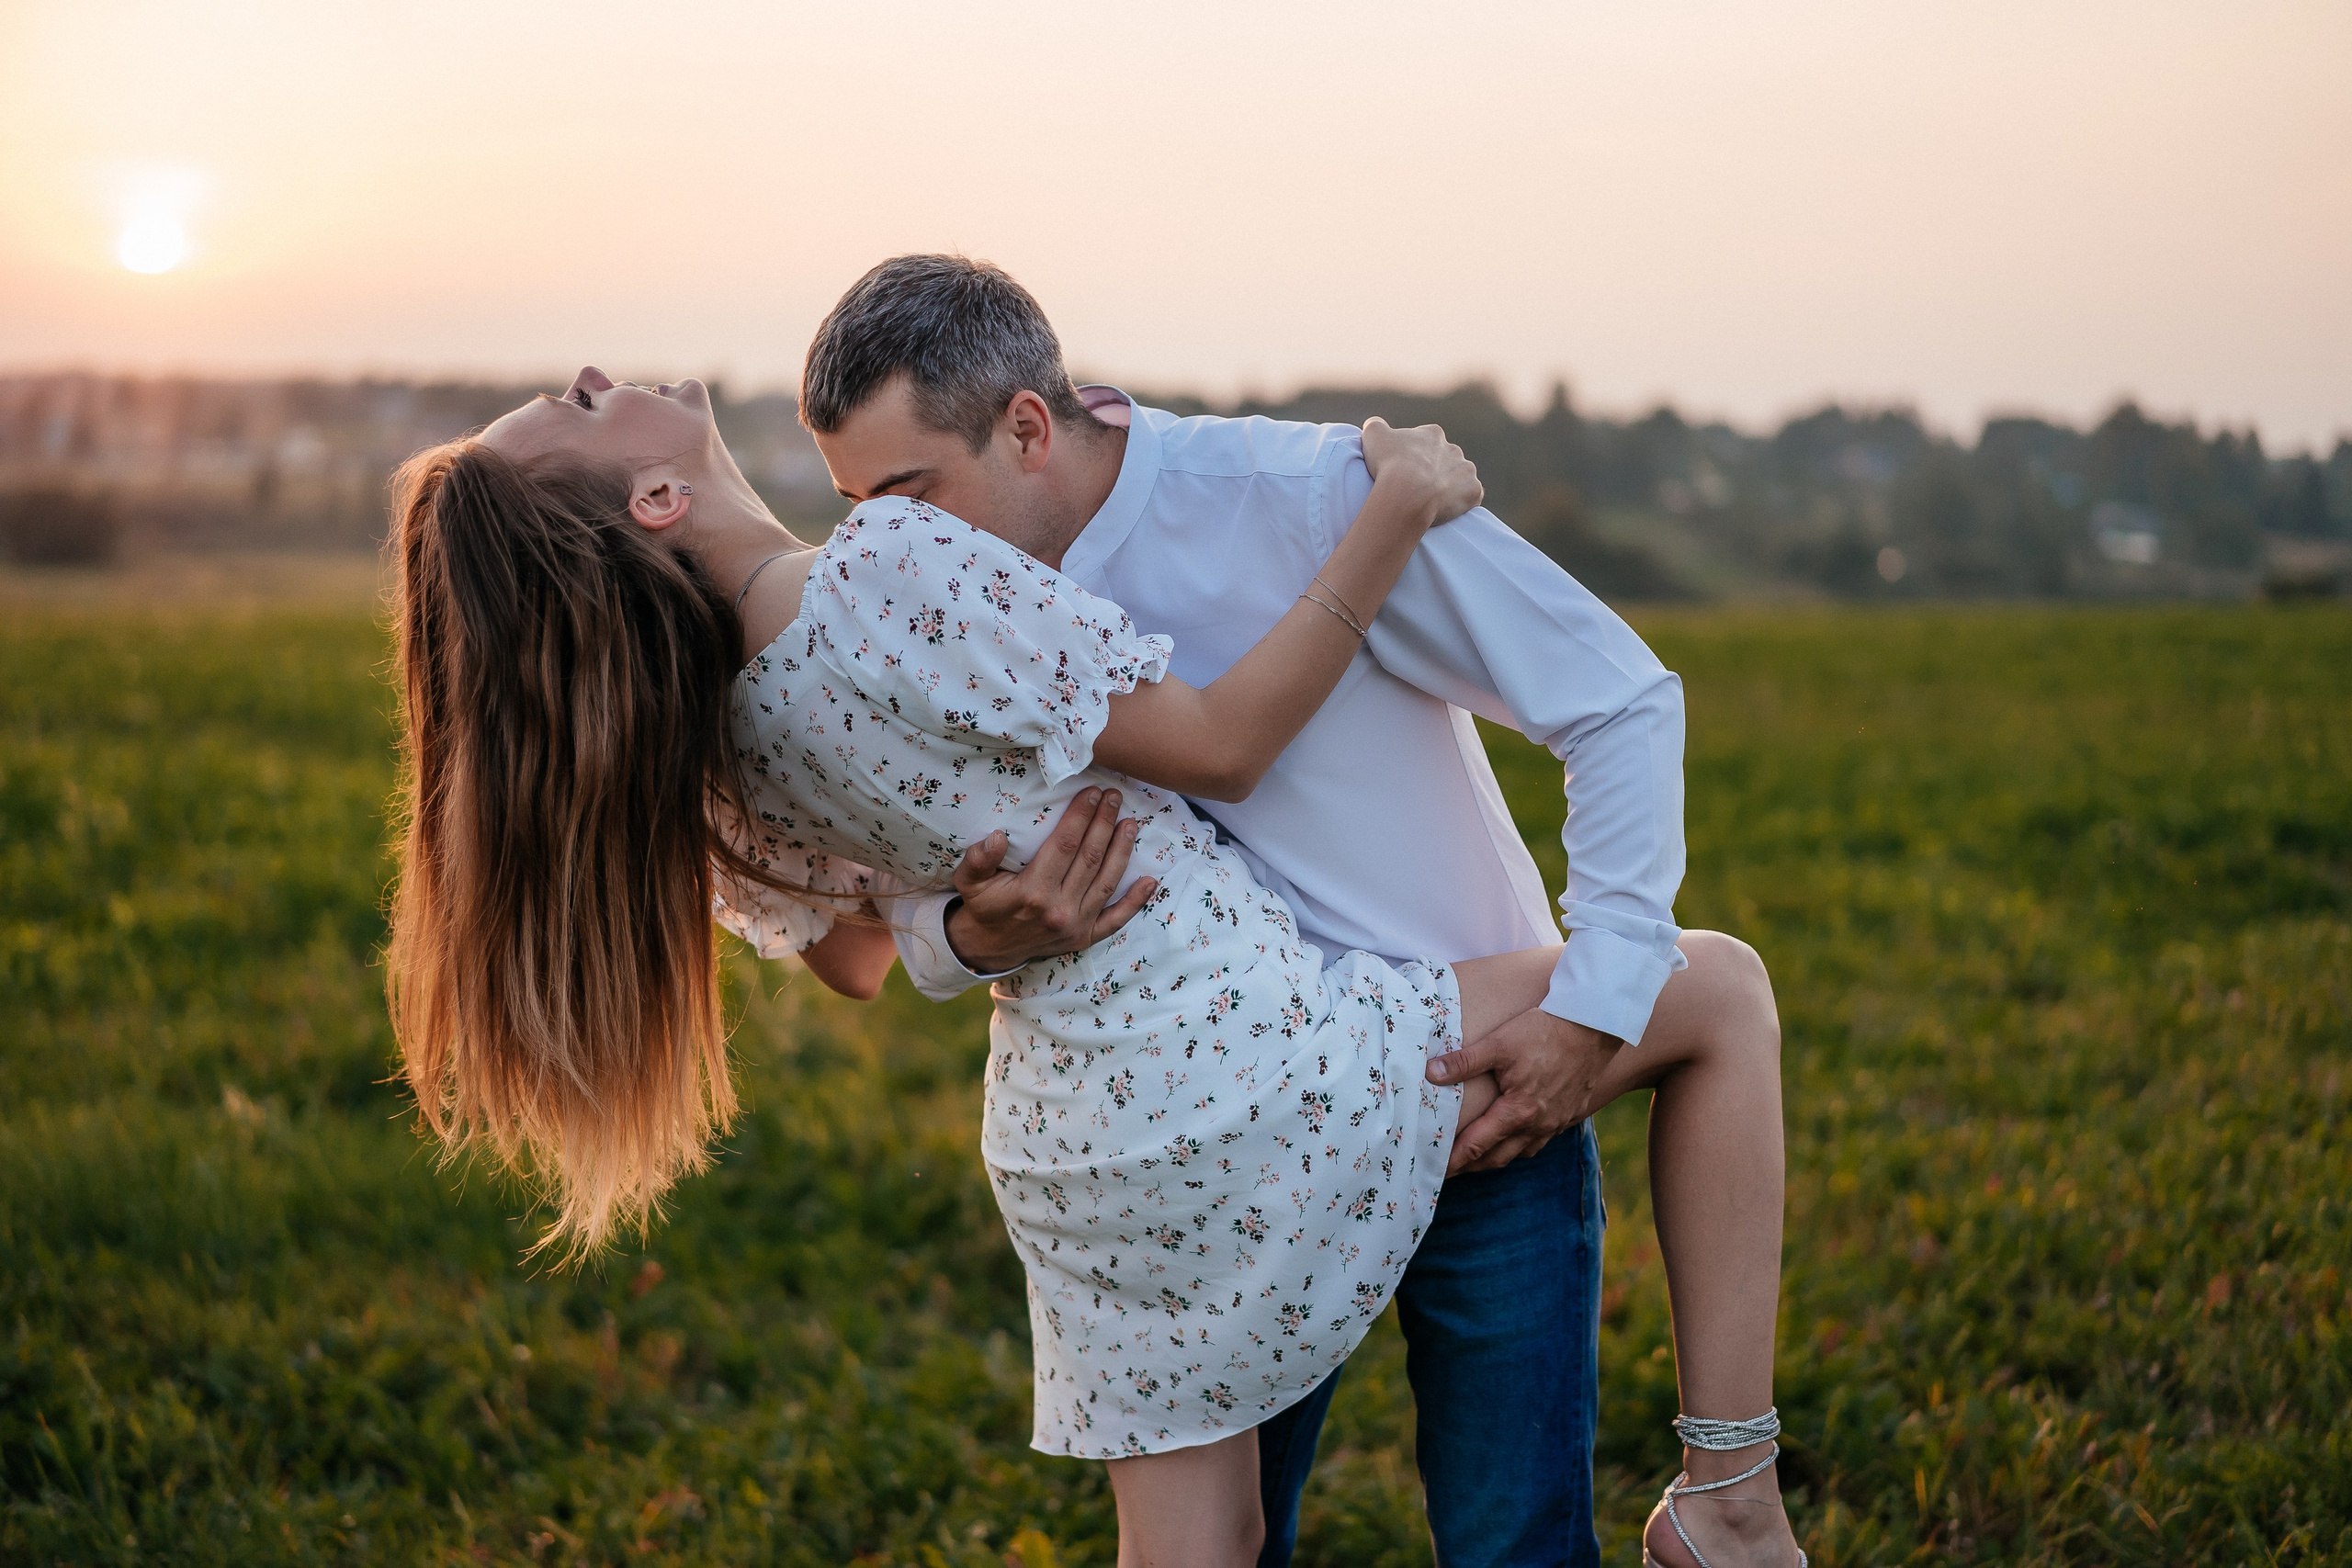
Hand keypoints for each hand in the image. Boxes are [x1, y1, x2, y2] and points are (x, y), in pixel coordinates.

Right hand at [941, 787, 1159, 971]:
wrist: (987, 949)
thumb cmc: (982, 906)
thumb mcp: (969, 881)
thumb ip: (978, 859)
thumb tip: (996, 837)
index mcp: (1033, 891)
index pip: (1065, 845)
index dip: (1082, 816)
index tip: (1092, 793)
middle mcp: (1059, 909)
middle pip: (1090, 858)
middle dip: (1104, 824)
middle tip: (1115, 798)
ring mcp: (1075, 926)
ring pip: (1107, 882)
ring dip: (1122, 850)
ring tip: (1130, 824)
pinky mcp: (1084, 938)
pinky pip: (1115, 920)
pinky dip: (1135, 902)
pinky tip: (1150, 881)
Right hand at [1360, 416, 1482, 529]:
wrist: (1406, 493)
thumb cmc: (1389, 463)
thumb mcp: (1373, 435)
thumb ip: (1375, 425)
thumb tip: (1375, 425)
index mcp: (1433, 434)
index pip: (1426, 442)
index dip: (1414, 456)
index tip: (1404, 469)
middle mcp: (1454, 449)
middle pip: (1445, 460)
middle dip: (1434, 471)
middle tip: (1416, 487)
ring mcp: (1466, 471)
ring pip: (1460, 478)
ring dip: (1450, 486)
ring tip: (1431, 500)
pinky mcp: (1473, 492)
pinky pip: (1471, 496)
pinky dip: (1462, 503)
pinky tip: (1446, 509)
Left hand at [1427, 1009, 1620, 1173]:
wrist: (1594, 1028)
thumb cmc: (1545, 1032)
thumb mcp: (1499, 1043)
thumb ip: (1464, 1061)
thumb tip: (1430, 1073)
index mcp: (1517, 1112)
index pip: (1476, 1146)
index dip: (1453, 1161)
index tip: (1434, 1171)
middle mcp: (1537, 1125)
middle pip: (1496, 1158)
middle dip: (1470, 1167)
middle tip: (1447, 1170)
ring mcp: (1556, 1123)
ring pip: (1520, 1153)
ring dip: (1496, 1158)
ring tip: (1476, 1158)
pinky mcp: (1569, 1114)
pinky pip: (1540, 1142)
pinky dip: (1521, 1146)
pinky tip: (1514, 1137)